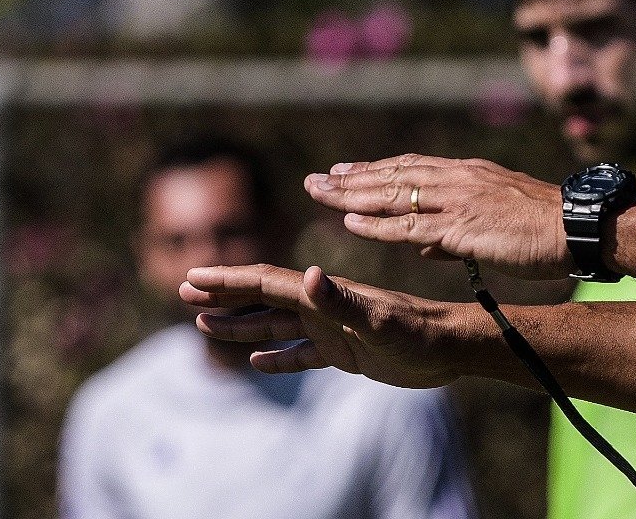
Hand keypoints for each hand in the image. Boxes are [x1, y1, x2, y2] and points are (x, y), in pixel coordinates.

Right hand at [180, 263, 483, 387]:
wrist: (452, 346)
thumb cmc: (418, 331)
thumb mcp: (377, 319)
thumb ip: (340, 300)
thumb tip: (306, 274)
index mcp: (324, 294)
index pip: (266, 282)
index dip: (229, 280)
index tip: (192, 276)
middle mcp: (323, 306)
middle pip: (263, 298)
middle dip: (224, 296)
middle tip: (183, 293)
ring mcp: (332, 328)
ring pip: (276, 325)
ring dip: (241, 324)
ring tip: (203, 324)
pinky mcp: (345, 352)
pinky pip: (301, 354)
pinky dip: (276, 357)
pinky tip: (255, 361)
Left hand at [305, 154, 570, 277]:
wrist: (576, 226)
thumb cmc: (545, 228)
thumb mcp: (497, 221)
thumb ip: (456, 233)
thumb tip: (425, 247)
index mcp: (469, 174)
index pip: (412, 168)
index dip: (376, 170)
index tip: (345, 171)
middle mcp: (458, 180)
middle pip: (394, 176)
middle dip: (353, 179)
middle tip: (317, 180)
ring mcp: (458, 201)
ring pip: (394, 195)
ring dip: (353, 195)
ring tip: (320, 194)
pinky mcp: (462, 227)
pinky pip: (410, 225)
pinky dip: (378, 224)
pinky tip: (351, 223)